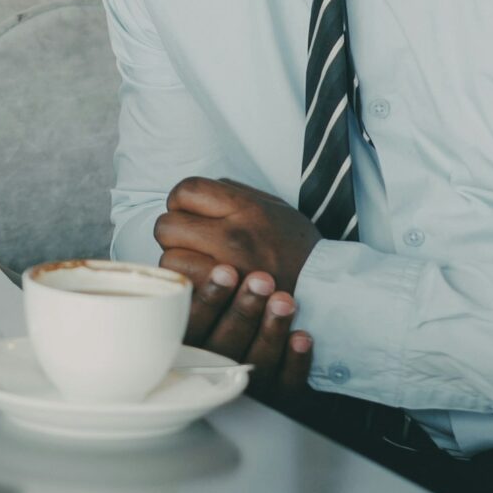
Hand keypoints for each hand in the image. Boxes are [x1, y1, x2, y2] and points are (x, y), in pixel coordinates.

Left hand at [153, 177, 322, 295]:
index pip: (185, 190)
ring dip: (178, 262)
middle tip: (191, 242)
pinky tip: (202, 285)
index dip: (181, 201)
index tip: (191, 214)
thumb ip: (232, 192)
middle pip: (167, 226)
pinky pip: (184, 289)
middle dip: (174, 233)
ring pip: (169, 262)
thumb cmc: (296, 245)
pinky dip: (187, 287)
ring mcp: (227, 271)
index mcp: (245, 207)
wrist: (325, 289)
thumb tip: (193, 192)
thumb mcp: (272, 206)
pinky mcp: (224, 301)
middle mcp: (233, 237)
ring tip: (198, 265)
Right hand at [155, 254, 316, 401]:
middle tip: (262, 279)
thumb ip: (195, 276)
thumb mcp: (204, 301)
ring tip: (284, 300)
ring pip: (256, 363)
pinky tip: (302, 337)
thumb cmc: (232, 312)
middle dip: (244, 310)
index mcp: (193, 346)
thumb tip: (185, 240)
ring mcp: (250, 385)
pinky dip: (296, 362)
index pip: (193, 326)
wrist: (270, 345)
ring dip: (270, 330)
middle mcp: (218, 368)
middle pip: (224, 345)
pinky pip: (287, 384)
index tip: (225, 270)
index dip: (209, 298)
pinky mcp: (280, 396)